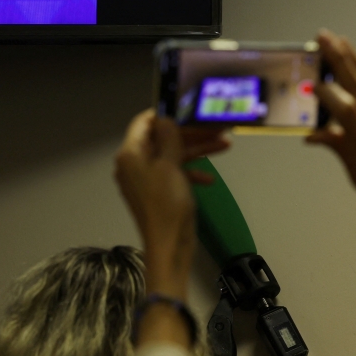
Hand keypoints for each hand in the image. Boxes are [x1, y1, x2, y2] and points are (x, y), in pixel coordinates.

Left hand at [115, 110, 227, 297]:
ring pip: (171, 155)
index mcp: (130, 154)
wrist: (169, 246)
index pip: (143, 122)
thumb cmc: (167, 204)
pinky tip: (209, 178)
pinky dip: (190, 172)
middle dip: (190, 133)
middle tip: (217, 127)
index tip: (189, 108)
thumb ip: (168, 138)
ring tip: (225, 144)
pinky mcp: (158, 192)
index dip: (165, 113)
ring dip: (196, 150)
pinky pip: (174, 174)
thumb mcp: (170, 166)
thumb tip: (165, 117)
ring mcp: (145, 179)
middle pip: (162, 138)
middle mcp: (134, 164)